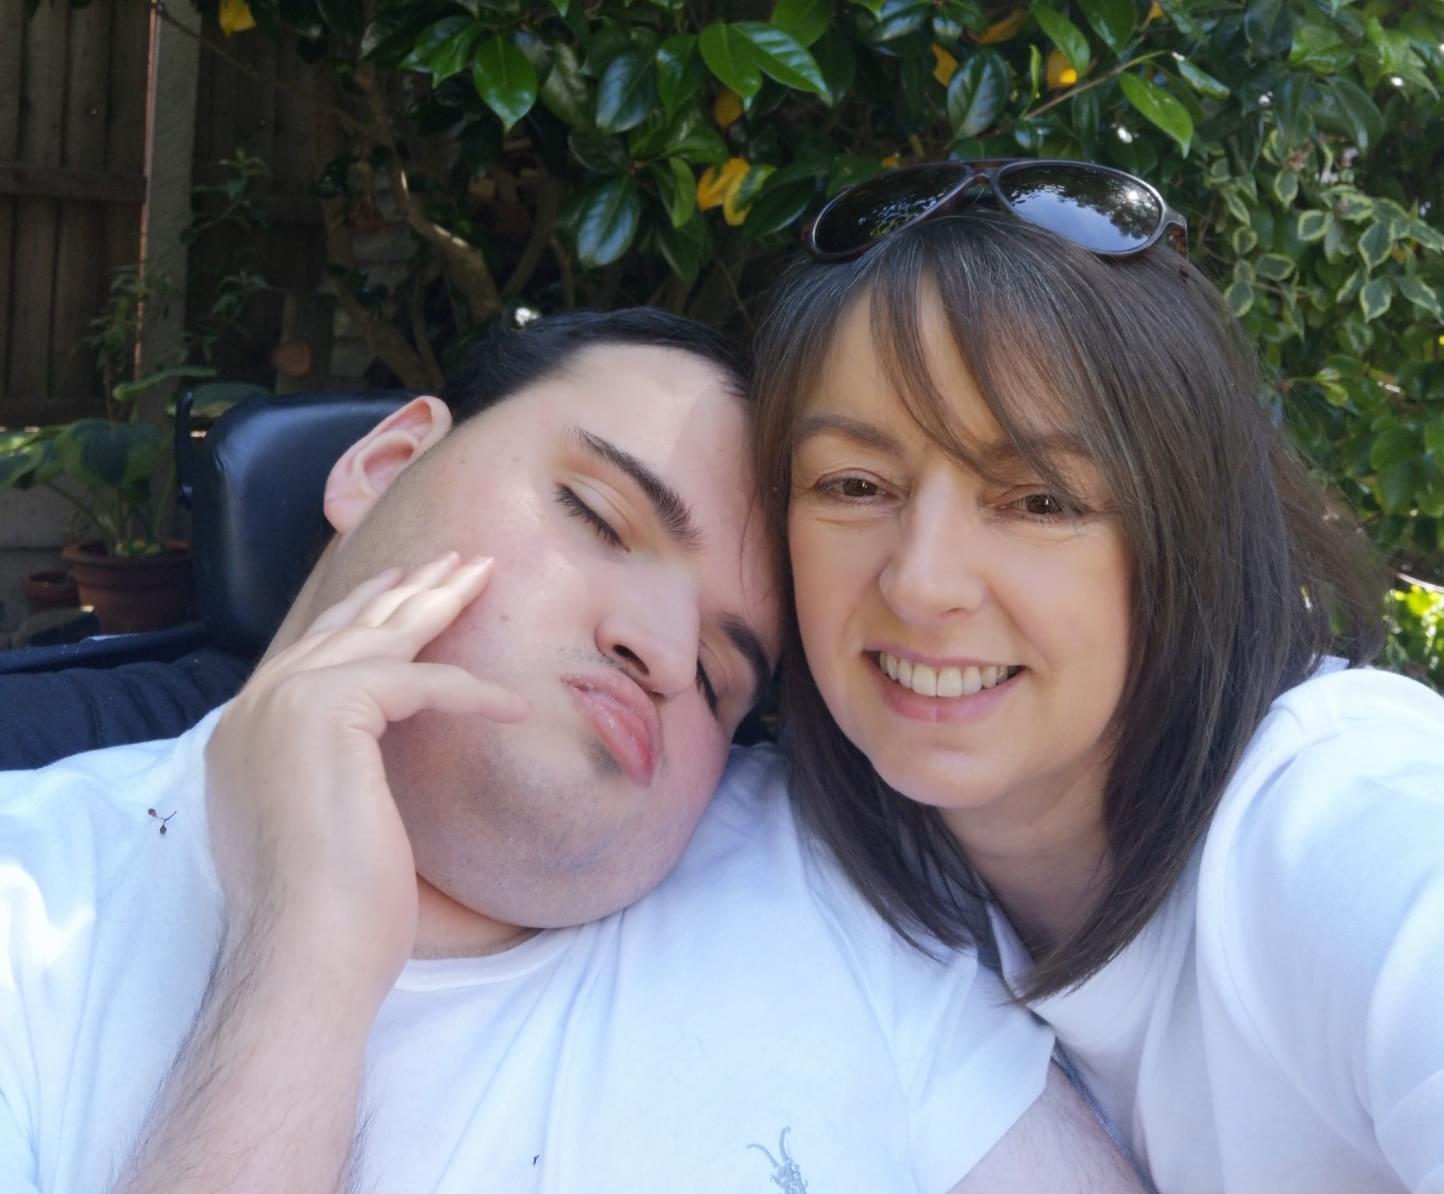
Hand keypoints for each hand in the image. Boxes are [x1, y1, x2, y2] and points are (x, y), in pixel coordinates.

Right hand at [204, 552, 527, 1003]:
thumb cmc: (331, 917)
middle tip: (455, 559)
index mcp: (247, 733)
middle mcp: (253, 709)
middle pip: (345, 630)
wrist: (307, 957)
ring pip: (376, 637)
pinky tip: (515, 706)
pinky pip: (417, 683)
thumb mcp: (329, 821)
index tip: (407, 589)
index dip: (365, 615)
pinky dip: (469, 692)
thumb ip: (337, 768)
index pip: (313, 653)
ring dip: (436, 602)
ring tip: (482, 576)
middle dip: (405, 590)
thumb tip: (378, 754)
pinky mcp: (324, 713)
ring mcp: (280, 705)